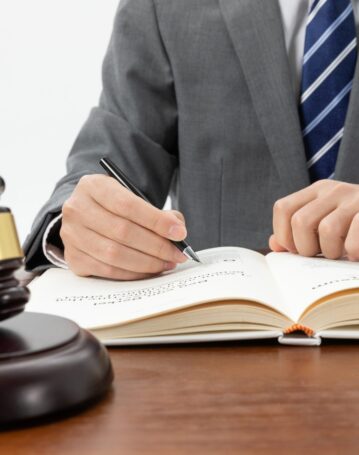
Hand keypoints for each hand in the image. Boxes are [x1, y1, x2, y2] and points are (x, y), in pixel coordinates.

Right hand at [60, 175, 187, 279]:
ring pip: (114, 254)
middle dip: (156, 246)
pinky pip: (107, 270)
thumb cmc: (114, 207)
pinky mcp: (73, 257)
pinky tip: (149, 270)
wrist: (86, 215)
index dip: (156, 221)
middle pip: (122, 231)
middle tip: (178, 254)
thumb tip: (176, 230)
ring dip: (147, 263)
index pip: (128, 205)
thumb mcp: (132, 197)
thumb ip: (156, 212)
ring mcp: (71, 235)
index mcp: (93, 186)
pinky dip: (133, 273)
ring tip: (167, 262)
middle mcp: (77, 209)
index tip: (179, 233)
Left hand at [269, 180, 358, 260]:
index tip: (296, 249)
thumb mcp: (326, 222)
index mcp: (318, 190)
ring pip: (327, 230)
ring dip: (330, 252)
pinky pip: (353, 241)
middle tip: (321, 254)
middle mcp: (335, 190)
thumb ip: (299, 232)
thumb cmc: (354, 227)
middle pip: (300, 221)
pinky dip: (352, 253)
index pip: (283, 208)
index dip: (283, 235)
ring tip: (341, 254)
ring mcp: (355, 200)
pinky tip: (355, 255)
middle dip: (305, 248)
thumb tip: (274, 244)